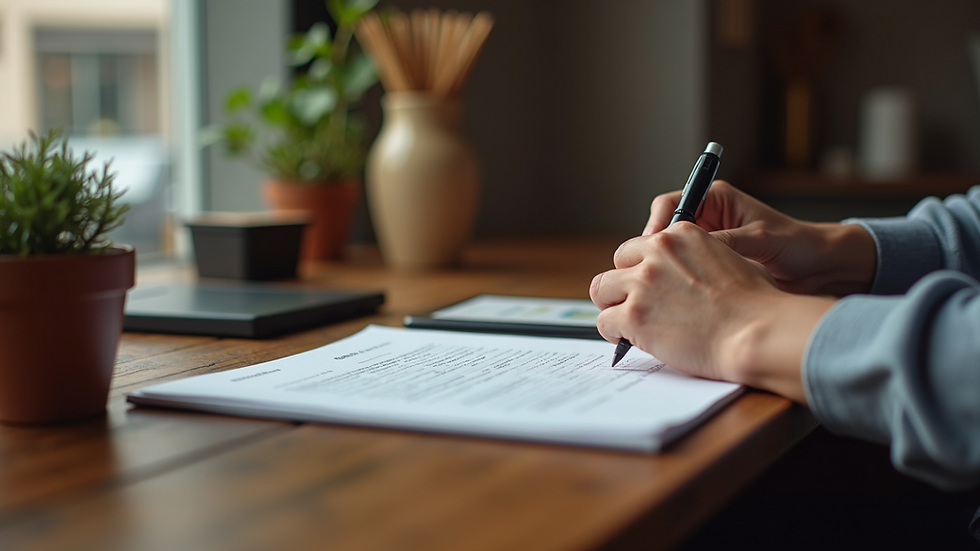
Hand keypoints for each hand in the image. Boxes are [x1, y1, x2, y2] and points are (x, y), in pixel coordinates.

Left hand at [590, 223, 833, 402]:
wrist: (756, 334)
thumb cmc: (757, 305)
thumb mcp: (732, 260)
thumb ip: (703, 258)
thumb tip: (692, 274)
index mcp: (681, 235)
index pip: (641, 245)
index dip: (640, 268)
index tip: (644, 284)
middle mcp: (658, 253)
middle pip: (616, 264)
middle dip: (622, 285)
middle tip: (633, 305)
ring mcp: (642, 283)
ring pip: (602, 290)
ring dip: (612, 307)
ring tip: (625, 324)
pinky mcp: (633, 315)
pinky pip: (604, 322)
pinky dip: (613, 333)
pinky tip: (626, 340)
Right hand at [644, 180, 875, 295]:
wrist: (821, 269)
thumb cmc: (797, 245)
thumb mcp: (759, 240)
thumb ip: (725, 242)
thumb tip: (689, 249)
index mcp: (717, 201)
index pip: (670, 205)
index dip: (657, 225)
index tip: (654, 246)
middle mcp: (708, 220)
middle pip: (664, 232)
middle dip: (655, 253)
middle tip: (653, 273)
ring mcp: (708, 246)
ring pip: (670, 256)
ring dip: (666, 272)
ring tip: (665, 289)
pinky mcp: (711, 268)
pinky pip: (684, 274)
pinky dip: (679, 285)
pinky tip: (679, 299)